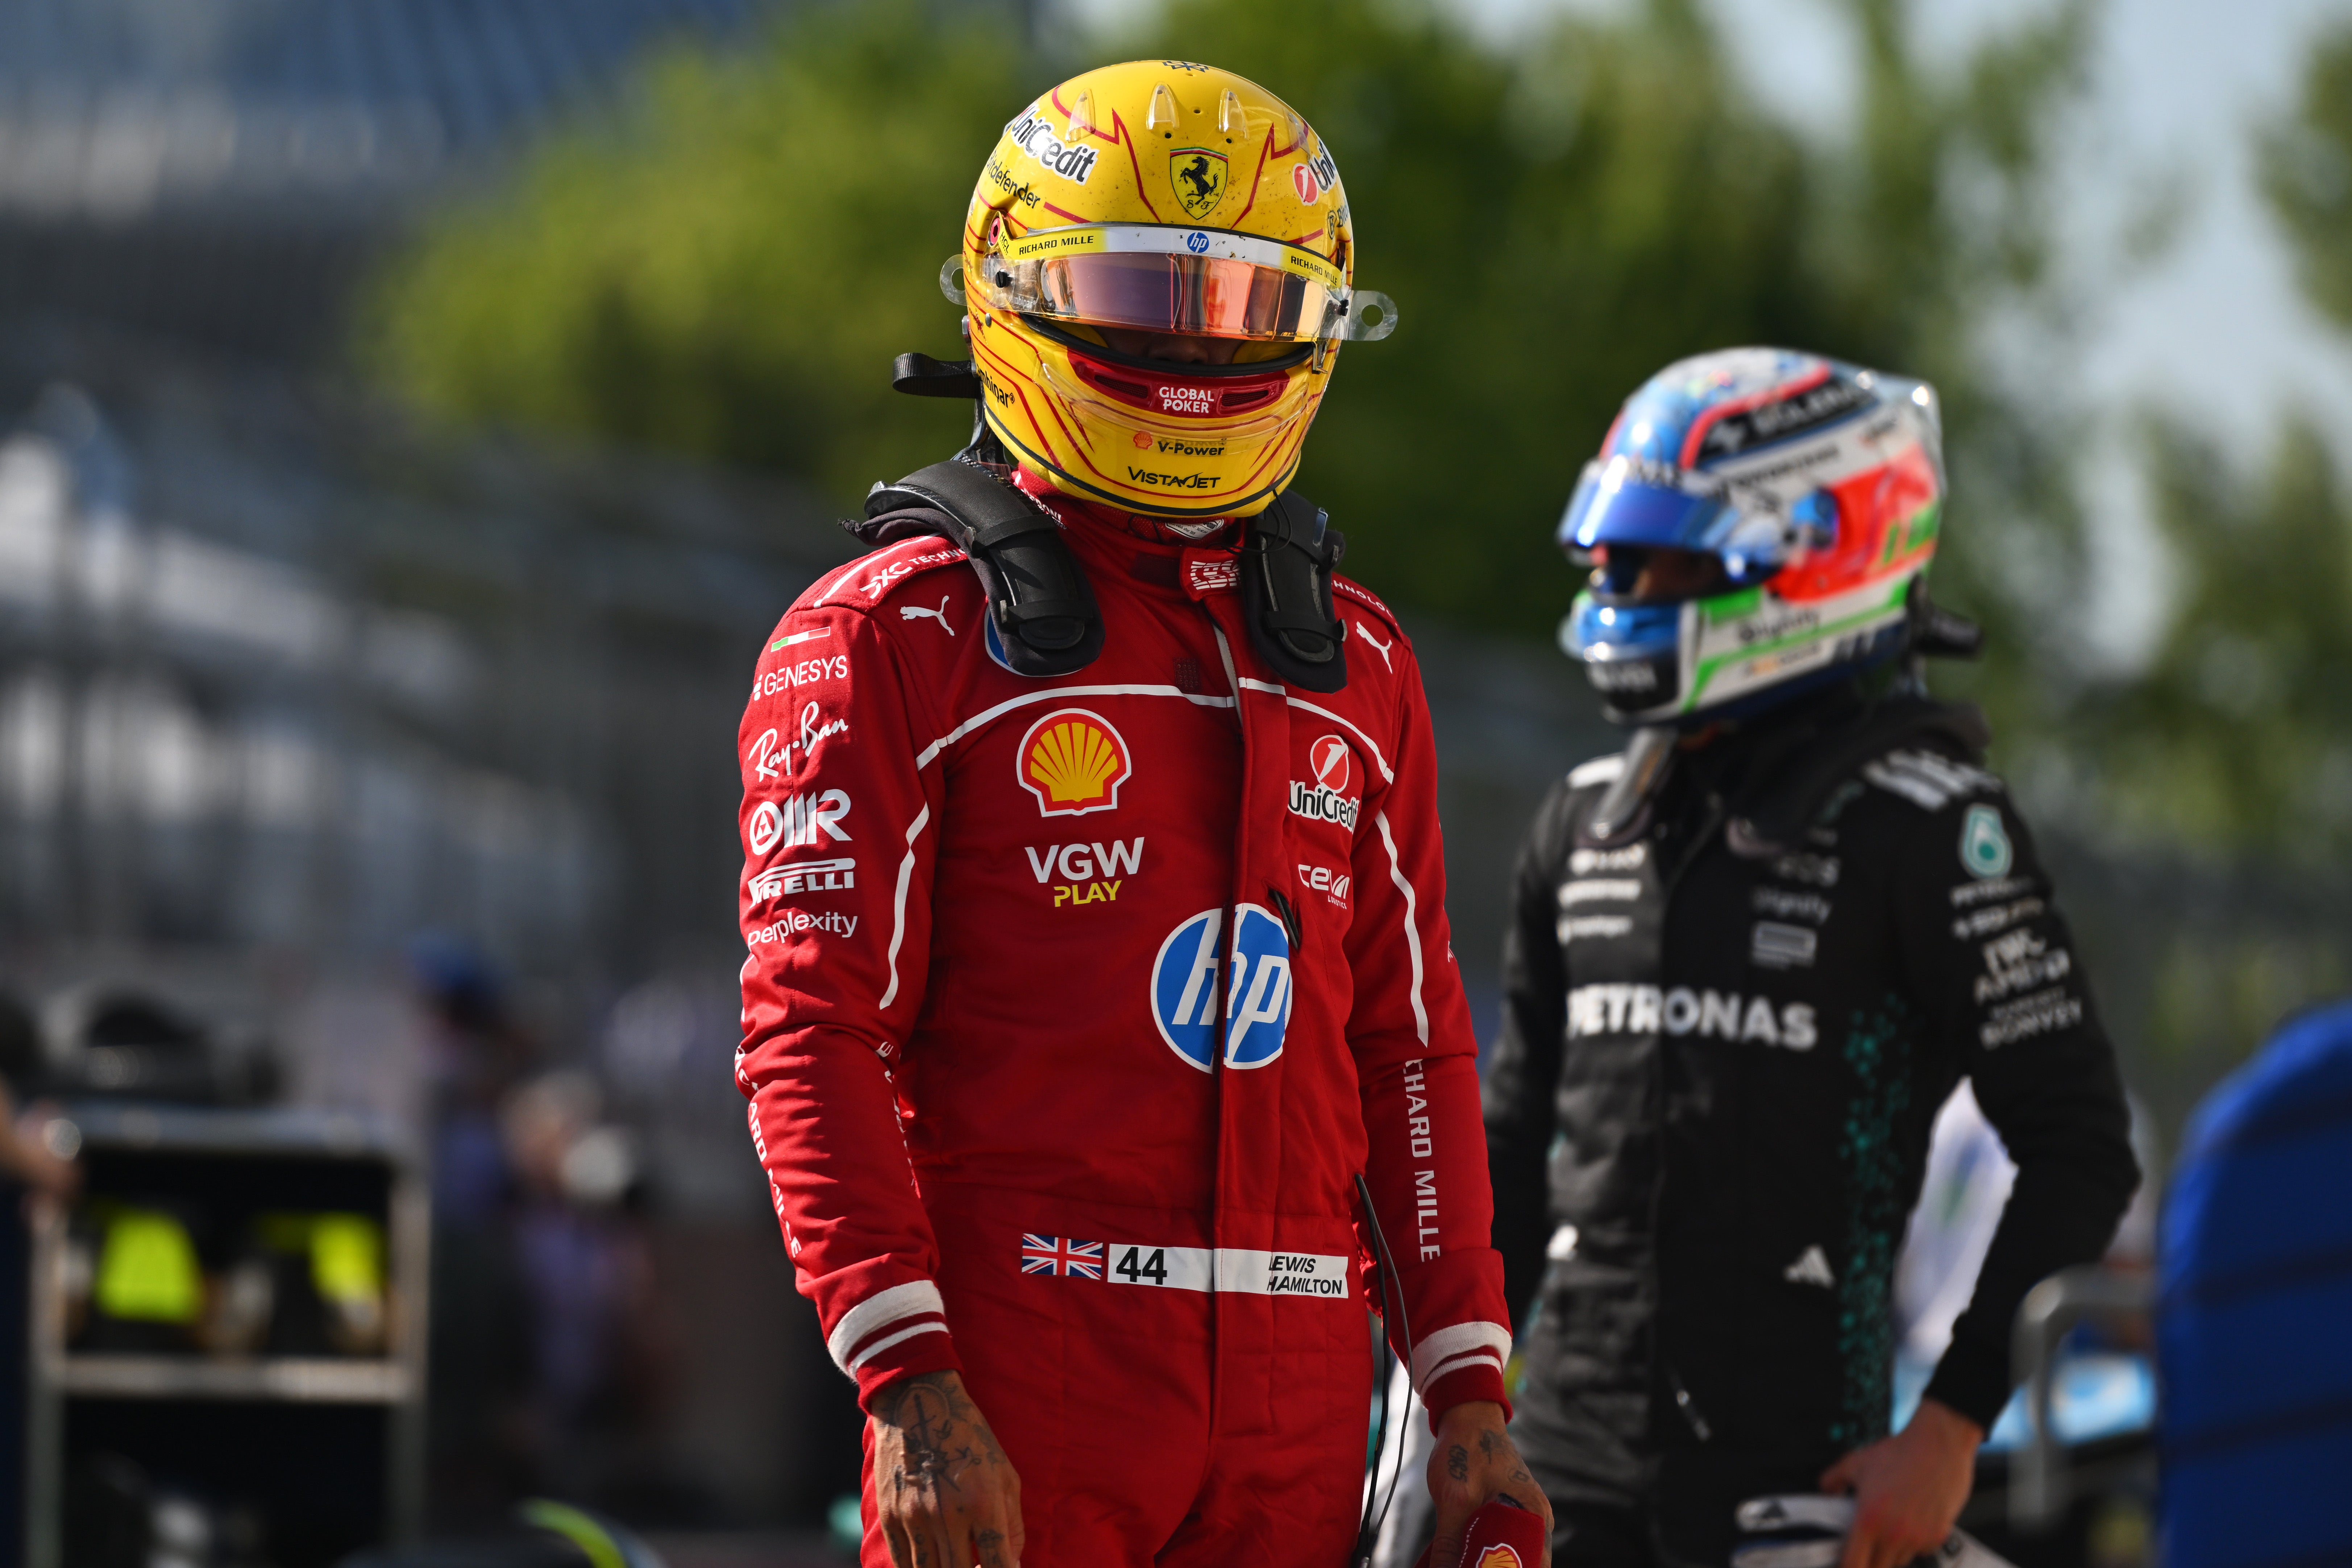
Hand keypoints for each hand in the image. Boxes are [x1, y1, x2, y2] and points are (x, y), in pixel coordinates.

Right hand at [870, 1370, 1022, 1567]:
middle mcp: (948, 1515)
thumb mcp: (1004, 1476)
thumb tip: (1012, 1565)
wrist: (917, 1405)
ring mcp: (914, 1518)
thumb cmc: (970, 1441)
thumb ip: (1012, 1525)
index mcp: (983, 1503)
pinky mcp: (890, 1518)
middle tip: (977, 1564)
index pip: (998, 1565)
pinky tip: (933, 1559)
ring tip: (955, 1561)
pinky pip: (902, 1564)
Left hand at [1426, 1400, 1552, 1567]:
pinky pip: (1501, 1539)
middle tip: (1466, 1565)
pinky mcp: (1509, 1511)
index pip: (1533, 1566)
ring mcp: (1523, 1514)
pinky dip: (1482, 1550)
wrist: (1467, 1416)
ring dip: (1485, 1561)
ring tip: (1460, 1560)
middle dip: (1495, 1567)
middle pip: (1522, 1563)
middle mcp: (1535, 1519)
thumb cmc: (1465, 1449)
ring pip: (1510, 1553)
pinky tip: (1460, 1555)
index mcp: (1534, 1516)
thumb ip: (1450, 1542)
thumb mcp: (1454, 1498)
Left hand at [1820, 1398, 1982, 1567]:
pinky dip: (1913, 1544)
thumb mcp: (1856, 1462)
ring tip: (1889, 1528)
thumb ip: (1833, 1480)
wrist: (1939, 1445)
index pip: (1852, 1565)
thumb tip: (1826, 1492)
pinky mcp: (1938, 1536)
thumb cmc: (1897, 1452)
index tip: (1843, 1564)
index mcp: (1868, 1521)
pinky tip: (1911, 1523)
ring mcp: (1918, 1539)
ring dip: (1890, 1553)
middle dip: (1867, 1563)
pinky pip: (1920, 1552)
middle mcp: (1893, 1535)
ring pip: (1898, 1561)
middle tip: (1865, 1548)